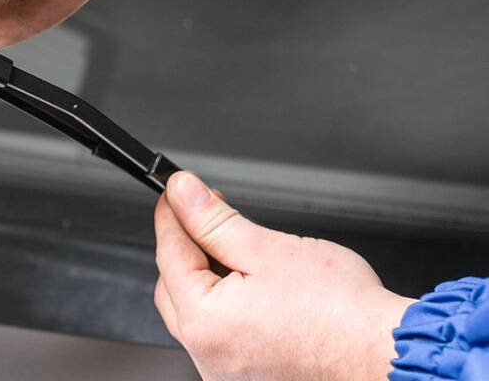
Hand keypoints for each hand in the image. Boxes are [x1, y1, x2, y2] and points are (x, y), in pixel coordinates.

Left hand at [154, 171, 414, 380]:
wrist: (385, 353)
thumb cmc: (340, 311)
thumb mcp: (266, 249)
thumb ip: (215, 220)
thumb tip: (183, 194)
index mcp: (204, 322)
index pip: (169, 254)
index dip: (172, 216)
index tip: (175, 193)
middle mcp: (208, 355)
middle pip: (175, 285)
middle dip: (187, 246)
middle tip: (208, 214)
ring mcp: (226, 371)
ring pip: (196, 312)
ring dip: (207, 276)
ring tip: (239, 249)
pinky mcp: (248, 377)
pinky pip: (220, 334)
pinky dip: (226, 306)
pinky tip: (252, 287)